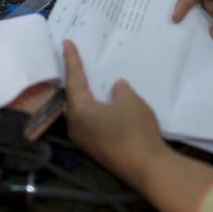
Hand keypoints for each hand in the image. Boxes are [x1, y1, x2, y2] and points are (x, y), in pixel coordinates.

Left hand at [62, 40, 168, 180]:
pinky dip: (95, 109)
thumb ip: (120, 90)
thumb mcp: (130, 101)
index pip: (73, 79)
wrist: (146, 168)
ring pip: (82, 111)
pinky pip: (91, 122)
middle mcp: (76, 126)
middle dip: (75, 80)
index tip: (66, 43)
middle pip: (73, 97)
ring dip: (86, 96)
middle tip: (76, 61)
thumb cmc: (134, 130)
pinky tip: (105, 103)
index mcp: (79, 111)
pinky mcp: (97, 149)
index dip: (72, 60)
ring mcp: (85, 140)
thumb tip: (116, 87)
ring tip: (90, 80)